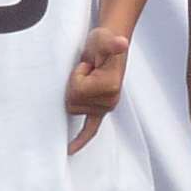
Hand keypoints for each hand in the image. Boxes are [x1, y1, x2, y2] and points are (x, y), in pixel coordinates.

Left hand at [64, 24, 130, 152]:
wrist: (110, 42)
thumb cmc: (104, 41)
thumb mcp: (103, 40)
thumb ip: (111, 44)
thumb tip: (120, 43)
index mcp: (110, 87)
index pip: (76, 92)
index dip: (76, 76)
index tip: (88, 66)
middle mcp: (110, 100)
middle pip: (73, 103)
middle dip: (74, 84)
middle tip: (88, 70)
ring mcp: (106, 107)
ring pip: (74, 109)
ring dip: (76, 91)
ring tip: (89, 77)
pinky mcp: (100, 109)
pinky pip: (91, 129)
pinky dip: (81, 140)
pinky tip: (71, 149)